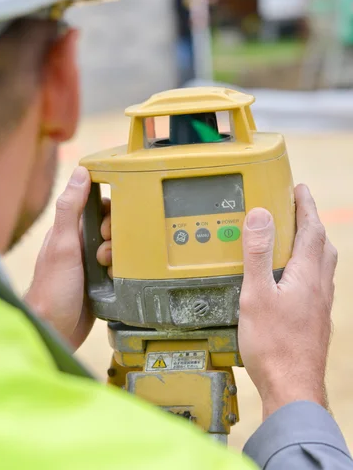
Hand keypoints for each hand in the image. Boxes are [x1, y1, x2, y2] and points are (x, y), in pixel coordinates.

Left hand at [25, 166, 111, 349]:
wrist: (55, 331)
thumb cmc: (52, 289)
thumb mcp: (63, 245)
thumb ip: (70, 208)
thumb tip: (81, 172)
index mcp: (70, 230)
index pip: (98, 206)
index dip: (109, 211)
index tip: (108, 225)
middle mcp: (80, 244)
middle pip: (112, 226)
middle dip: (115, 237)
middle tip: (105, 253)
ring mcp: (91, 263)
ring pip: (119, 247)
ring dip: (119, 256)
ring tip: (107, 269)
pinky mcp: (101, 281)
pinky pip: (120, 267)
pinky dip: (121, 271)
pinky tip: (114, 280)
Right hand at [239, 184, 336, 419]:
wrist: (293, 388)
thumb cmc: (274, 346)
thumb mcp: (256, 295)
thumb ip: (258, 254)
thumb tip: (261, 216)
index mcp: (306, 276)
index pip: (311, 230)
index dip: (306, 206)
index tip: (300, 189)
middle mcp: (319, 287)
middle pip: (323, 245)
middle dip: (312, 222)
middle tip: (298, 209)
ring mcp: (319, 305)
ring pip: (323, 264)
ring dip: (313, 244)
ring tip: (295, 238)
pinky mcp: (314, 319)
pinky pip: (316, 282)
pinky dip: (308, 267)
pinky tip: (292, 278)